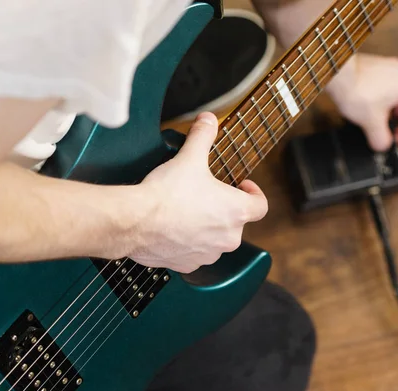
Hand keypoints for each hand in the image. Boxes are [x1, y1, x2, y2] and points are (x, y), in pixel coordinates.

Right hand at [126, 112, 267, 272]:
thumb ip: (202, 136)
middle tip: (206, 195)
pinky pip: (195, 254)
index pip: (261, 206)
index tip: (242, 185)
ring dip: (207, 228)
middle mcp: (228, 237)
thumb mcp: (189, 157)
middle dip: (224, 208)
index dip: (255, 193)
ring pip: (215, 240)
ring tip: (188, 212)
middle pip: (236, 222)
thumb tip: (209, 119)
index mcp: (236, 211)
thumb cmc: (167, 193)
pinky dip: (188, 243)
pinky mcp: (188, 264)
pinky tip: (173, 230)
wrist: (136, 221)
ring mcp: (209, 253)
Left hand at [326, 53, 397, 150]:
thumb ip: (380, 138)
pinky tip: (374, 102)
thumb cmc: (356, 90)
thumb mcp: (371, 122)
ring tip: (385, 115)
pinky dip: (387, 93)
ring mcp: (391, 65)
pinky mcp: (377, 64)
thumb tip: (382, 144)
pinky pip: (390, 80)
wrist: (339, 73)